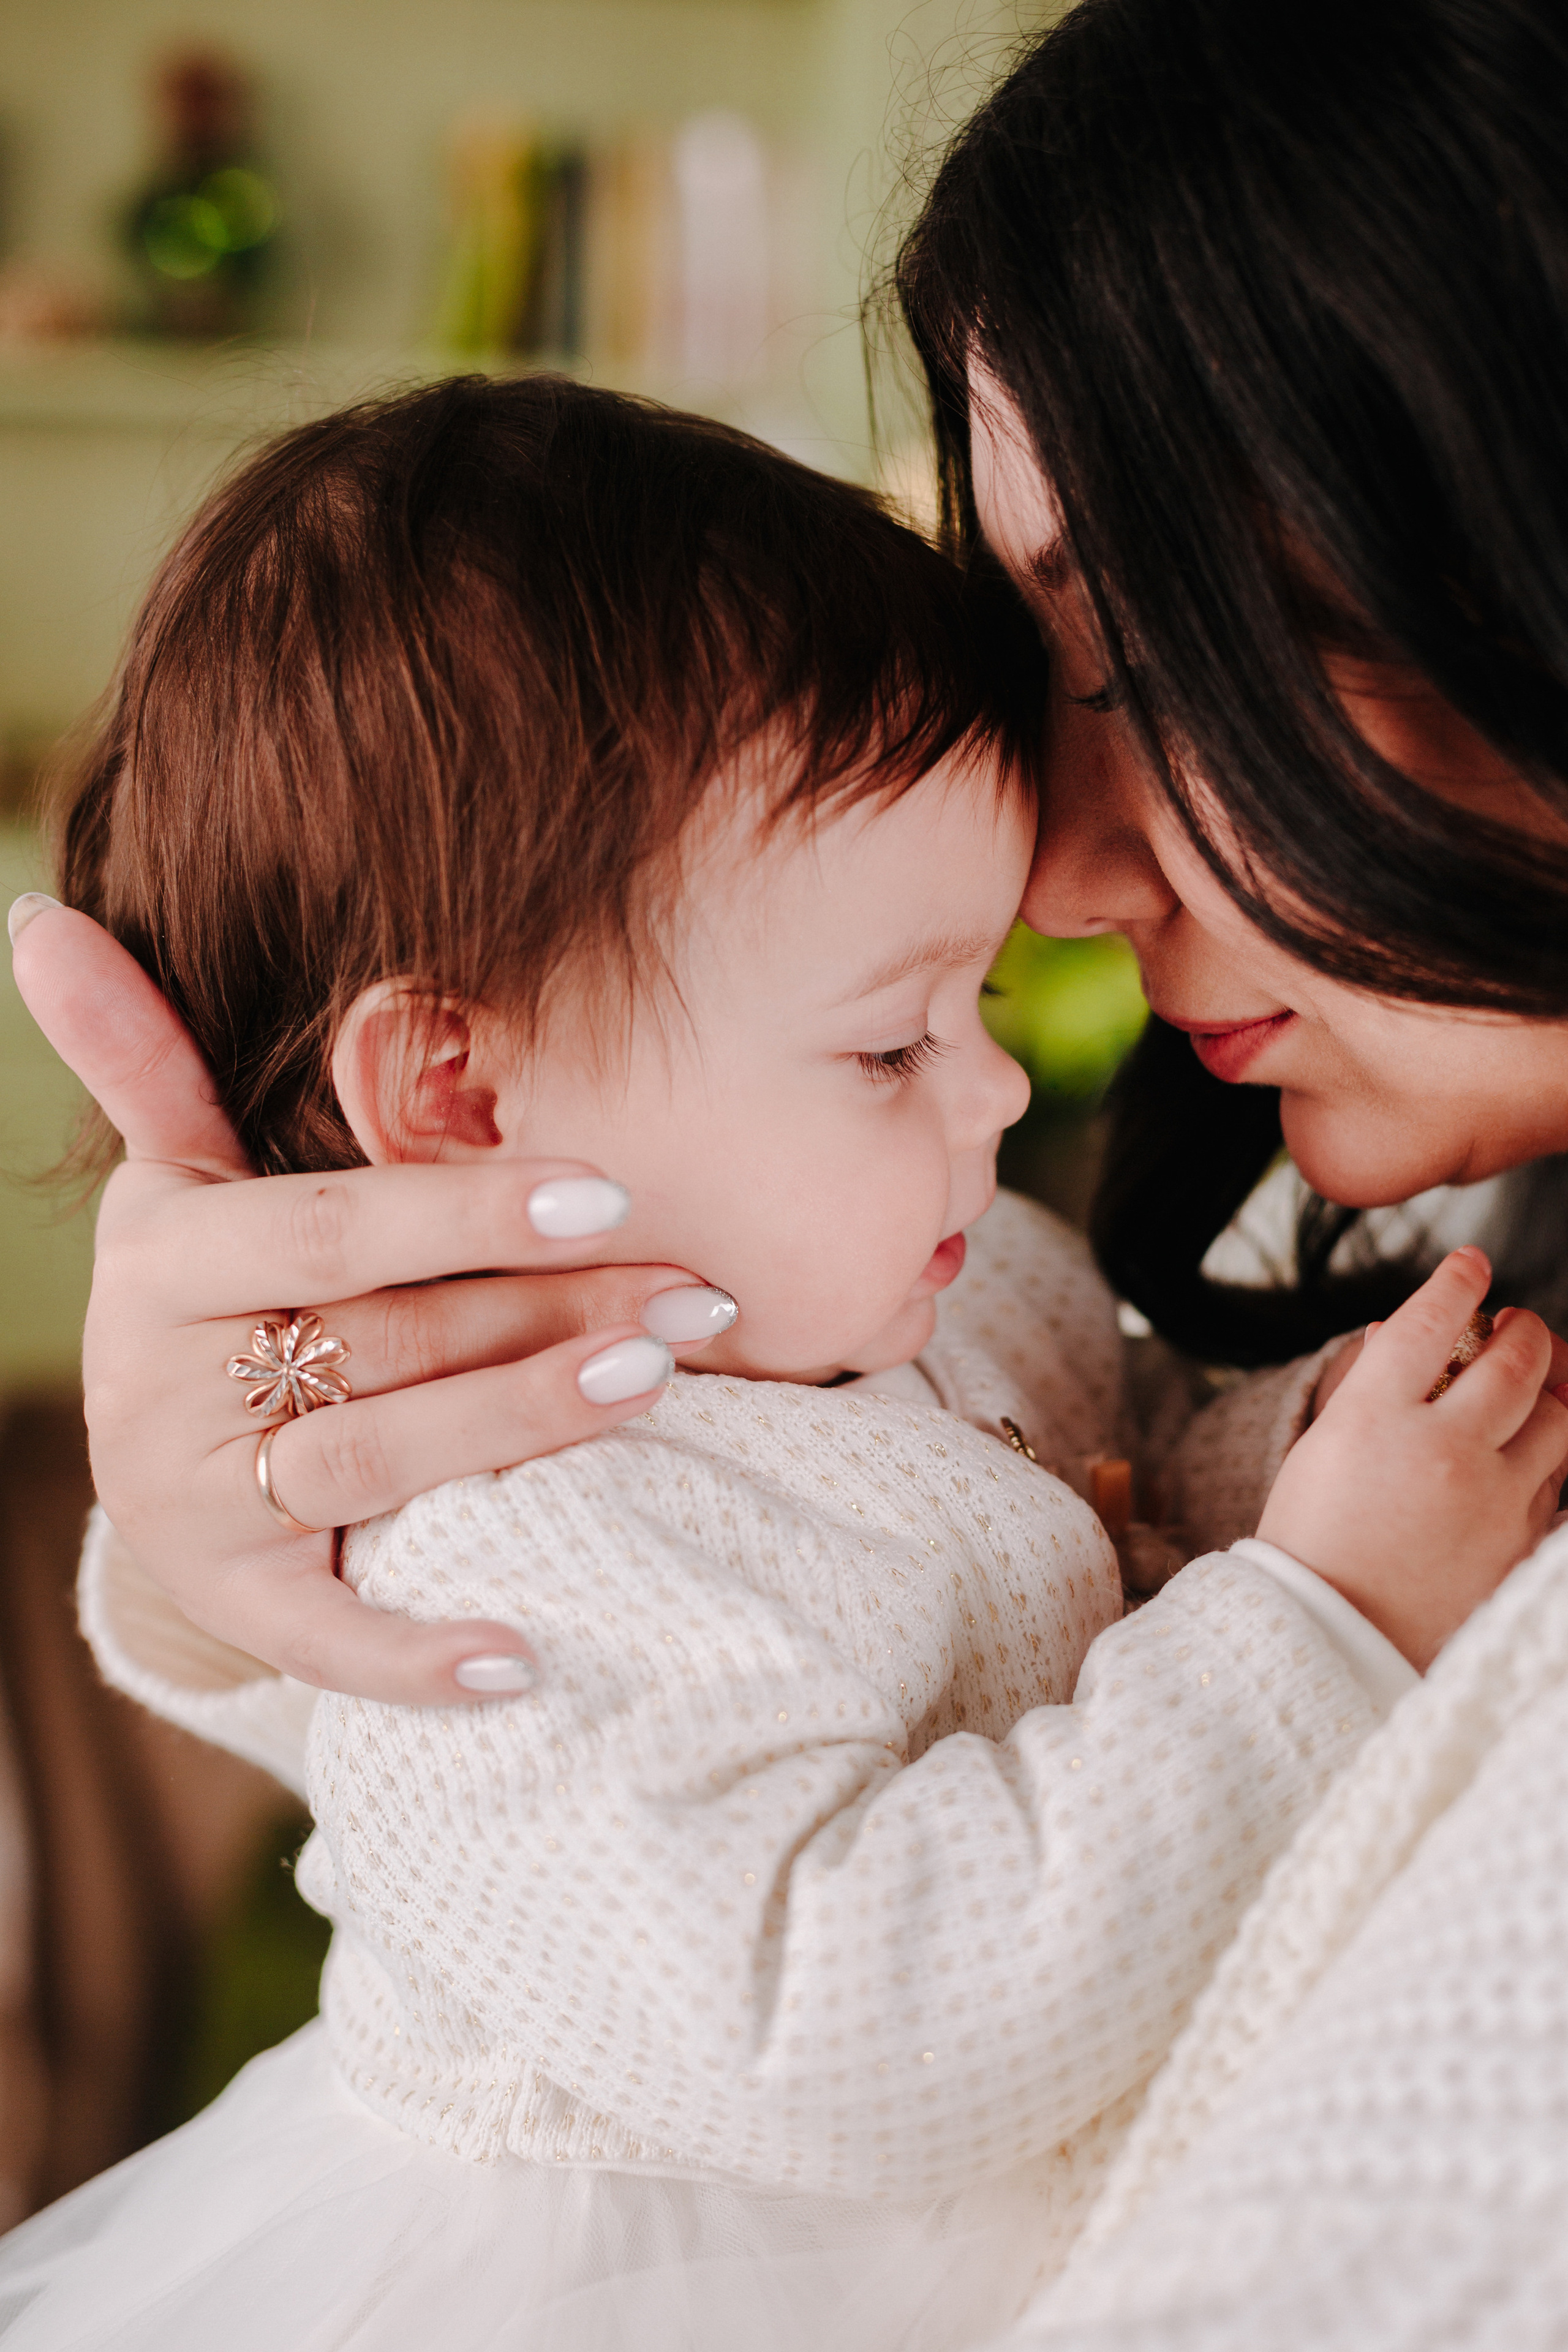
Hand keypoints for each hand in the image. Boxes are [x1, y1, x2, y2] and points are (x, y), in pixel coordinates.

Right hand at [11, 899, 735, 1703]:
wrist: (165, 1463)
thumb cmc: (214, 1290)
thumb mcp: (174, 1177)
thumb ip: (140, 1058)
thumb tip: (36, 916)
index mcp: (163, 1262)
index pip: (331, 1229)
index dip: (465, 1209)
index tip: (607, 1186)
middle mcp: (161, 1386)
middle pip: (387, 1340)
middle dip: (552, 1312)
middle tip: (698, 1292)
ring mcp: (191, 1505)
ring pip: (377, 1461)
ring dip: (522, 1425)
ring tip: (659, 1381)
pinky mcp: (230, 1606)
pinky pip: (326, 1639)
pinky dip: (419, 1655)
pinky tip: (526, 1659)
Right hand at [1259, 1246, 1567, 1668]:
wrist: (1331, 1641)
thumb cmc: (1312, 1543)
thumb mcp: (1319, 1451)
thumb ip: (1363, 1388)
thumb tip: (1399, 1335)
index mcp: (1373, 1420)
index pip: (1429, 1323)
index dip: (1456, 1283)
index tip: (1470, 1267)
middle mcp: (1440, 1450)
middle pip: (1513, 1361)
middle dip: (1521, 1328)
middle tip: (1513, 1323)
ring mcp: (1491, 1499)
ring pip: (1559, 1416)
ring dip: (1551, 1385)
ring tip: (1534, 1380)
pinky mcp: (1520, 1544)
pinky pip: (1561, 1481)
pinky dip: (1551, 1455)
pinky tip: (1534, 1448)